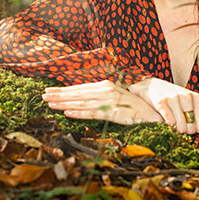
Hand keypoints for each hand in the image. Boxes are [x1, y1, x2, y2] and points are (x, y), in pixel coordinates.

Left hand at [42, 80, 162, 124]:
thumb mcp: (117, 97)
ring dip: (66, 103)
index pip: (81, 87)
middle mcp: (108, 90)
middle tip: (43, 96)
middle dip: (60, 94)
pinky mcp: (117, 113)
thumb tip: (81, 98)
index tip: (48, 90)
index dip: (64, 89)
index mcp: (106, 86)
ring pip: (84, 102)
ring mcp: (112, 101)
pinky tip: (69, 113)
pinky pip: (96, 113)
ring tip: (51, 104)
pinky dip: (81, 113)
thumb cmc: (134, 105)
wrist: (155, 111)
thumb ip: (101, 96)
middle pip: (79, 93)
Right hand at [128, 77, 198, 134]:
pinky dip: (170, 124)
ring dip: (179, 128)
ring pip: (180, 122)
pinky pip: (168, 119)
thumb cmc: (173, 96)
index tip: (195, 130)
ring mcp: (172, 98)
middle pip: (191, 122)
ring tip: (176, 128)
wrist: (152, 85)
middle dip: (189, 129)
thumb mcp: (189, 103)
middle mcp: (185, 96)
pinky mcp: (160, 102)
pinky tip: (168, 124)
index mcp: (194, 96)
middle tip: (184, 129)